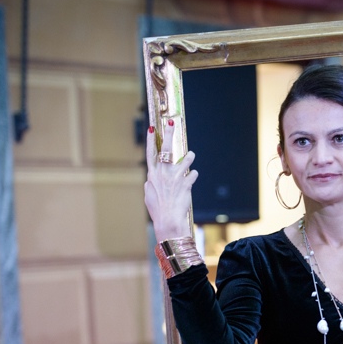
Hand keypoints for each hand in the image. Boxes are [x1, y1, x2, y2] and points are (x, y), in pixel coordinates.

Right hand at [144, 119, 198, 241]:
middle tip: (172, 123)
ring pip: (185, 159)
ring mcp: (175, 178)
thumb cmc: (158, 211)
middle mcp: (163, 174)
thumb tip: (152, 178)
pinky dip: (193, 175)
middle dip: (169, 134)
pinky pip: (193, 174)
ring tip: (190, 155)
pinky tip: (192, 178)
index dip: (150, 140)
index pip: (150, 154)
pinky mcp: (186, 184)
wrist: (169, 221)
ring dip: (189, 157)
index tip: (152, 128)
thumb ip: (151, 184)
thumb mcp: (149, 196)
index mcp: (152, 175)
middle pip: (166, 149)